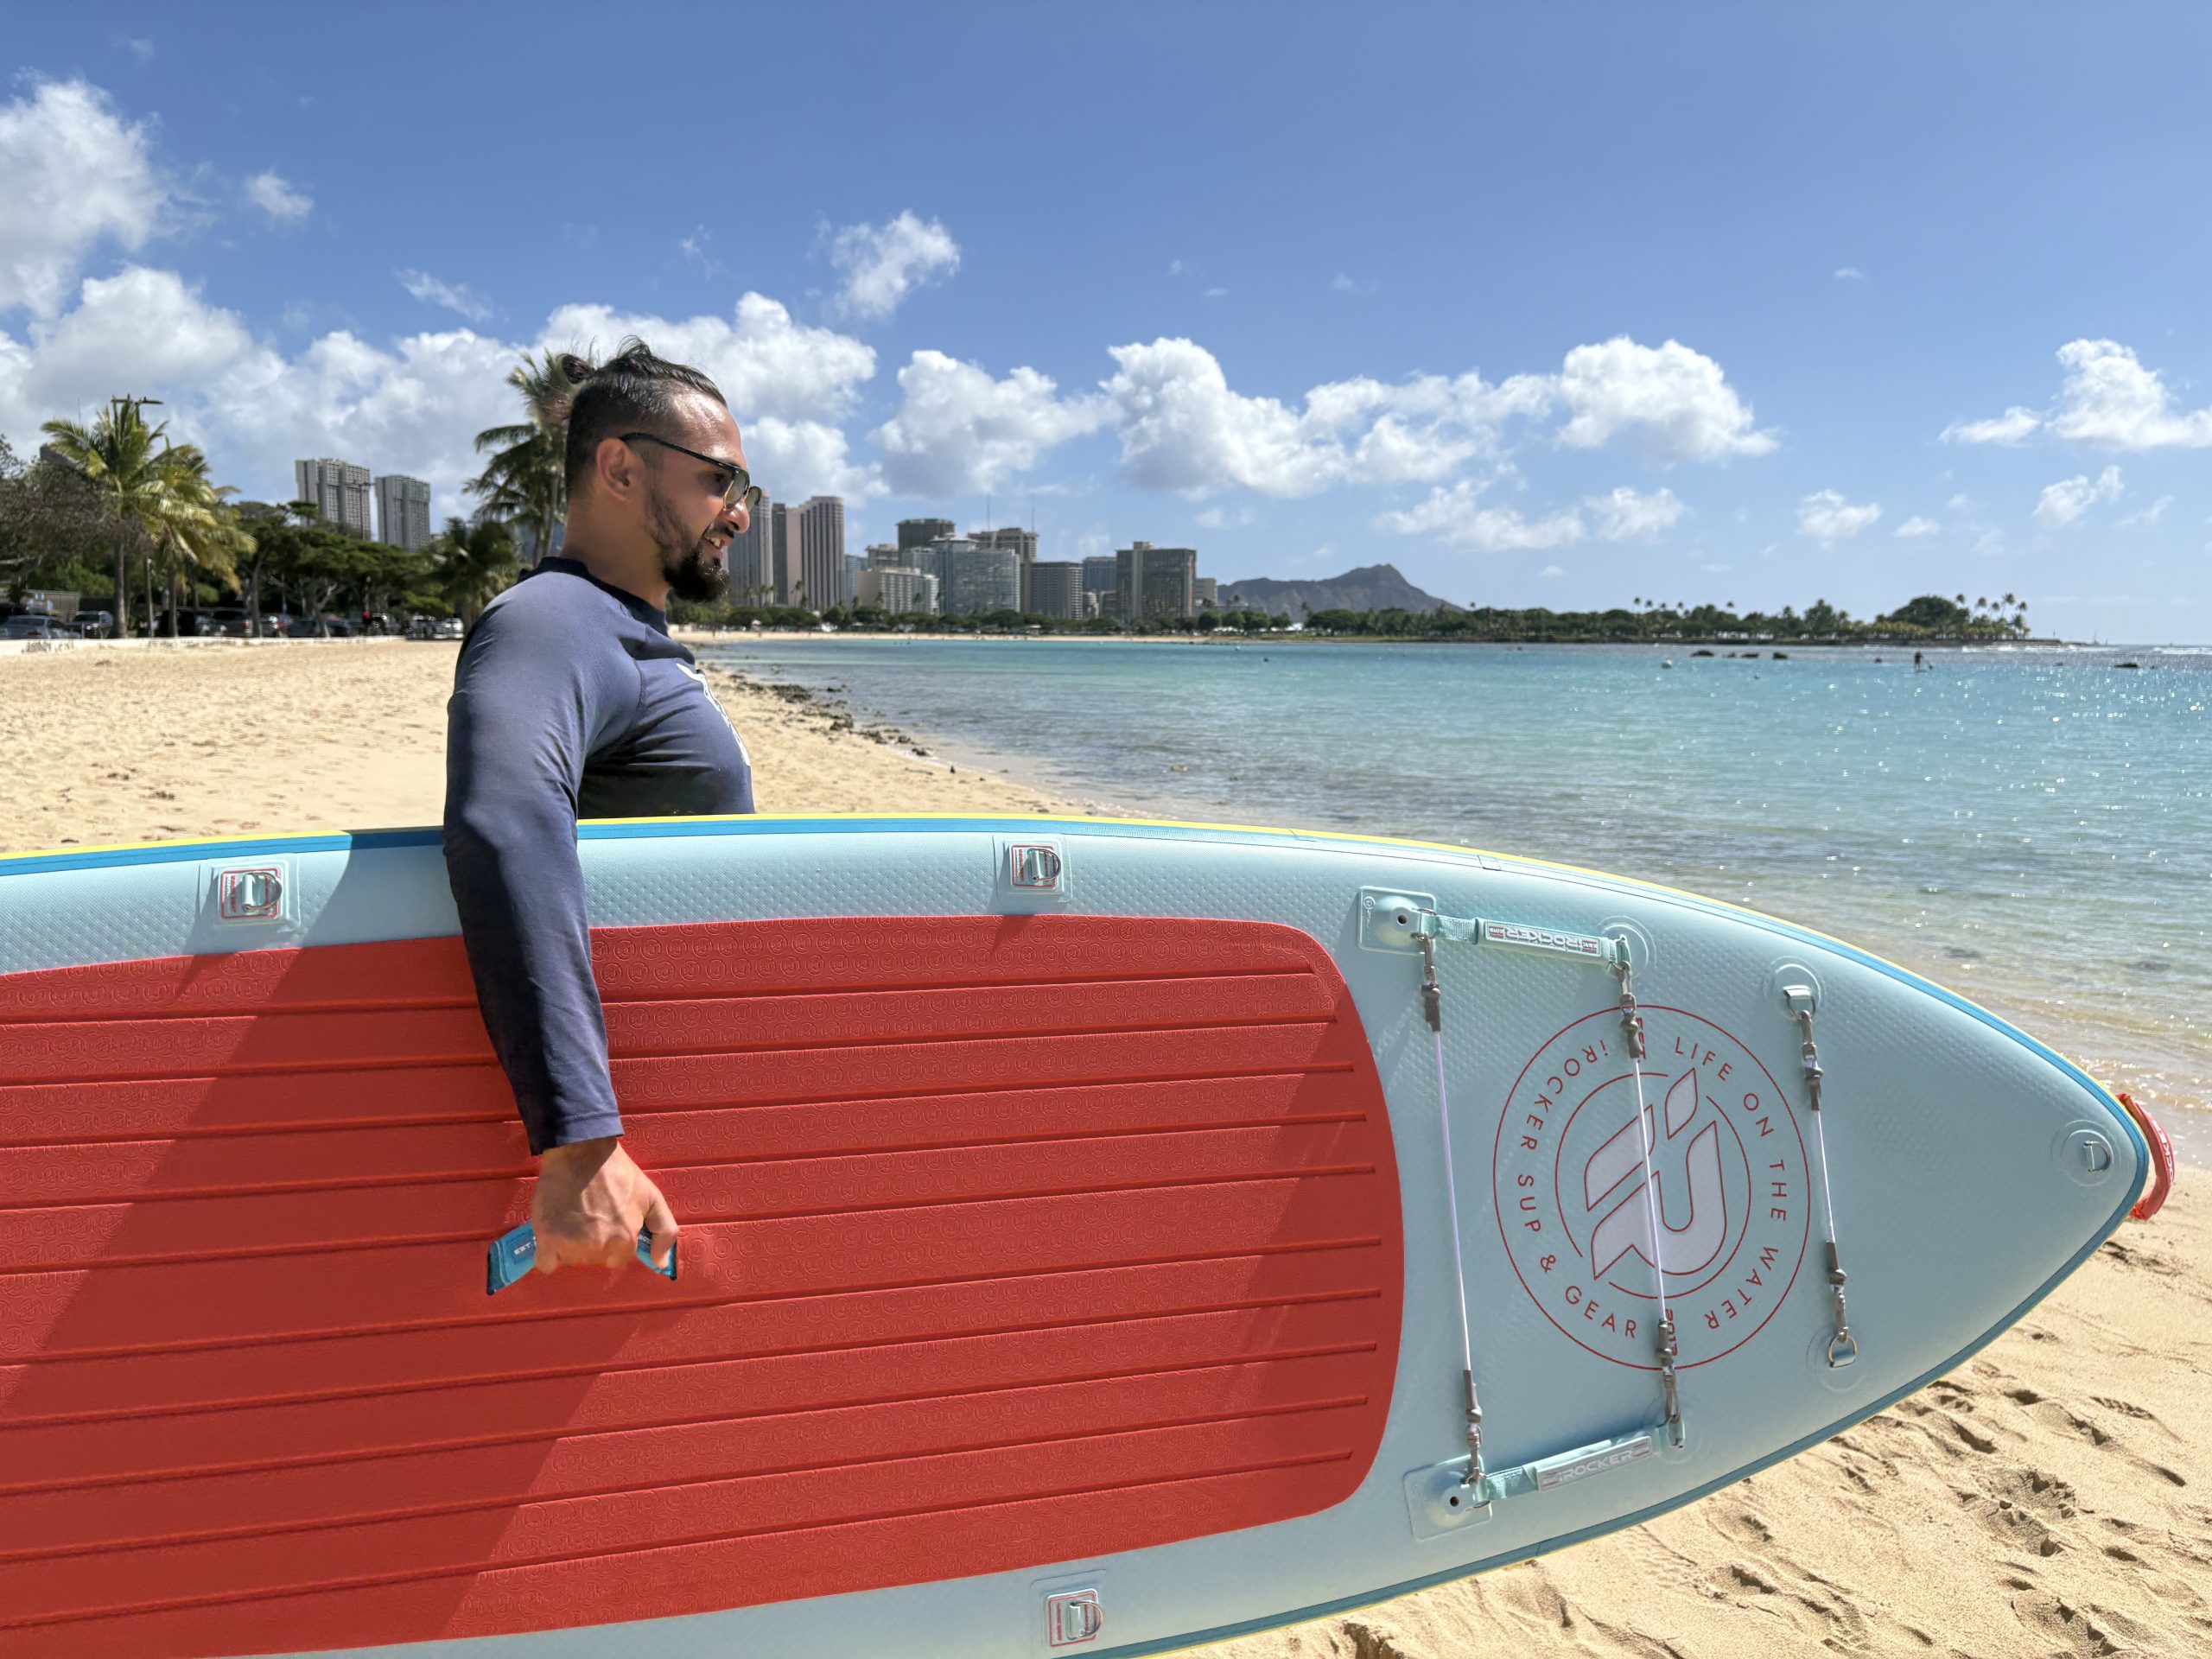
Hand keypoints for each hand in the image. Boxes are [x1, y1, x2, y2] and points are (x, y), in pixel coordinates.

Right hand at [530, 1137, 678, 1274]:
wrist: (581, 1150)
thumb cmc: (618, 1172)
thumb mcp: (652, 1197)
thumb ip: (664, 1232)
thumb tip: (661, 1264)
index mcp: (625, 1240)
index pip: (618, 1259)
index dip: (613, 1242)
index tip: (607, 1223)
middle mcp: (598, 1247)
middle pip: (594, 1260)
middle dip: (593, 1244)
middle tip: (590, 1216)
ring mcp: (570, 1245)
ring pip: (572, 1260)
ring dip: (570, 1247)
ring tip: (573, 1218)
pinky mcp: (547, 1239)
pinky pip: (546, 1264)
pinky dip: (548, 1253)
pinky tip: (554, 1232)